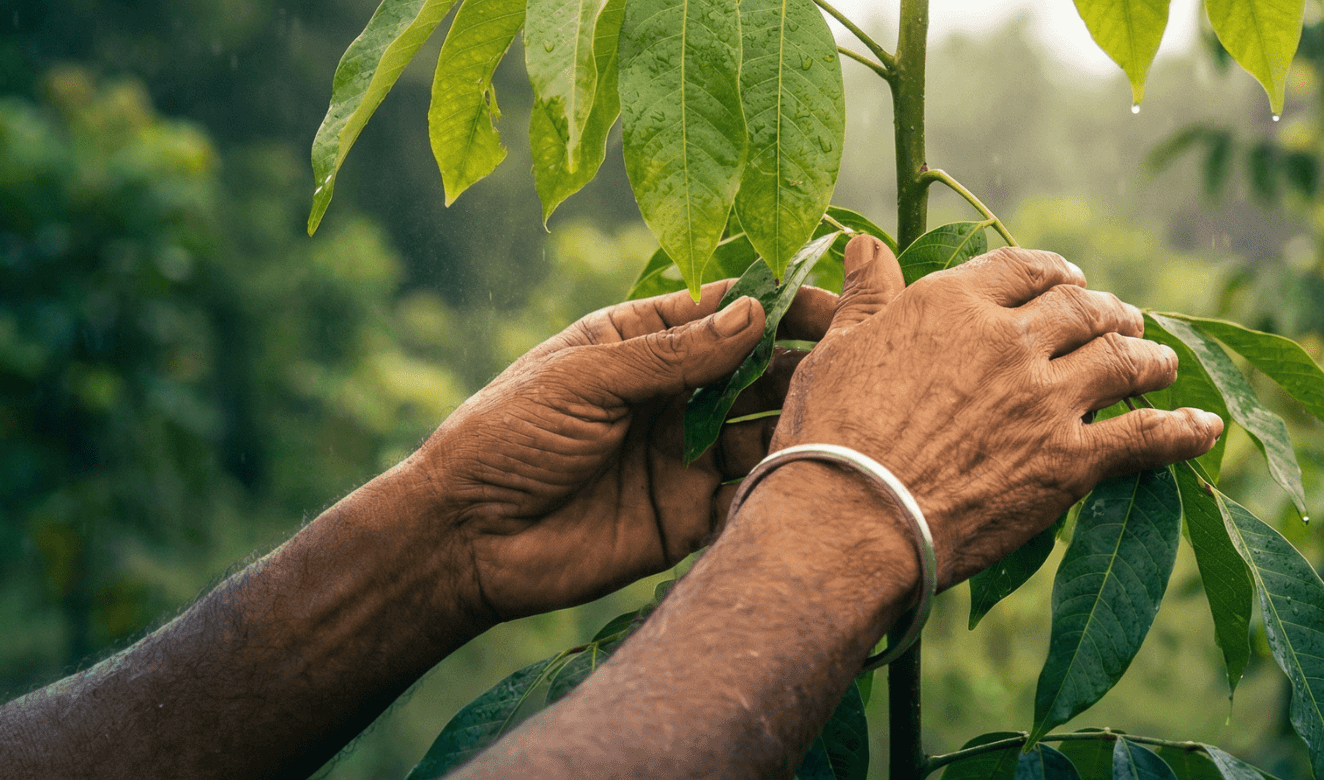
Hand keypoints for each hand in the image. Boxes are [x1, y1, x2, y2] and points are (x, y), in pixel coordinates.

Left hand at [393, 280, 837, 621]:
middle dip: (807, 365)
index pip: (728, 311)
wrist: (466, 540)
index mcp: (642, 344)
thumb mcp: (584, 379)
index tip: (839, 304)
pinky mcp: (690, 517)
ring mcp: (686, 456)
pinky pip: (749, 498)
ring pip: (764, 432)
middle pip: (759, 370)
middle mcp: (674, 396)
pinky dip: (781, 489)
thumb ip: (672, 353)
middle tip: (858, 366)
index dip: (783, 304)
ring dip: (801, 425)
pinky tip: (813, 480)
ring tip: (843, 423)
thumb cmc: (504, 436)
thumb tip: (755, 312)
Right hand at [771, 236, 1223, 585]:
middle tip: (1123, 321)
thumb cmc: (828, 438)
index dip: (1054, 272)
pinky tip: (1206, 428)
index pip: (1022, 268)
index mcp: (954, 303)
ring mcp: (1048, 399)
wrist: (849, 520)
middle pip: (1081, 309)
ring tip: (1162, 362)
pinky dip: (1181, 430)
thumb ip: (867, 296)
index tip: (1068, 281)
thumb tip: (866, 244)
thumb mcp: (836, 350)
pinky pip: (1144, 436)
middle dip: (1108, 312)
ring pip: (1121, 360)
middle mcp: (1011, 339)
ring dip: (1149, 357)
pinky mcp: (1070, 461)